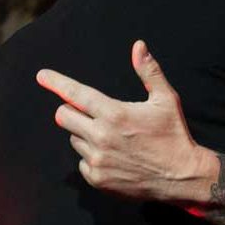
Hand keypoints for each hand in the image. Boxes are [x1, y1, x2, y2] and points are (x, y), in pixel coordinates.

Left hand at [36, 40, 217, 205]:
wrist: (183, 178)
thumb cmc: (174, 135)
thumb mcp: (165, 100)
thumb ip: (148, 71)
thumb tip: (138, 45)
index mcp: (114, 114)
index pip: (75, 94)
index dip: (56, 83)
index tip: (41, 76)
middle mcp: (101, 137)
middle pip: (63, 116)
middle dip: (71, 111)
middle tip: (91, 114)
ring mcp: (98, 159)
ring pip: (73, 139)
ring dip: (85, 135)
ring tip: (113, 138)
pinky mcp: (98, 179)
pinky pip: (82, 162)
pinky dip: (92, 157)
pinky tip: (114, 157)